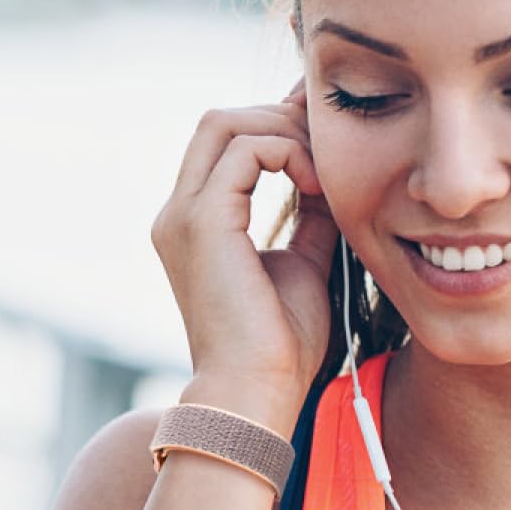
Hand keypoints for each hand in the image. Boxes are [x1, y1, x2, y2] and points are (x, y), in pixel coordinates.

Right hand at [149, 78, 336, 402]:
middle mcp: (178, 213)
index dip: (277, 127)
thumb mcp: (304, 266)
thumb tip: (330, 178)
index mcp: (196, 223)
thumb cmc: (279, 346)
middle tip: (331, 139)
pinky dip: (288, 153)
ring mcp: (183, 215)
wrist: (257, 392)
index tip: (326, 136)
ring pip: (227, 123)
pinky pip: (246, 151)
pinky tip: (319, 185)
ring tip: (326, 170)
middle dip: (281, 116)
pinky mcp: (204, 222)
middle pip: (220, 121)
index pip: (227, 145)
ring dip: (286, 133)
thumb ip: (311, 219)